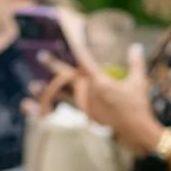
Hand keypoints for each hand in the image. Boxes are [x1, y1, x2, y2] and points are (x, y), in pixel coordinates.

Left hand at [38, 46, 162, 154]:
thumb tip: (136, 46)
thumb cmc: (138, 106)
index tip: (70, 38)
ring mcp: (85, 108)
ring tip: (32, 85)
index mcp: (100, 83)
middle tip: (40, 54)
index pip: (86, 62)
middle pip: (68, 78)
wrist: (136, 132)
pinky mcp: (86, 118)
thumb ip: (135, 63)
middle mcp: (89, 95)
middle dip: (54, 65)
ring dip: (47, 92)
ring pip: (62, 97)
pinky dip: (52, 110)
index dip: (79, 48)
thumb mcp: (138, 82)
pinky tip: (40, 108)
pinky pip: (66, 111)